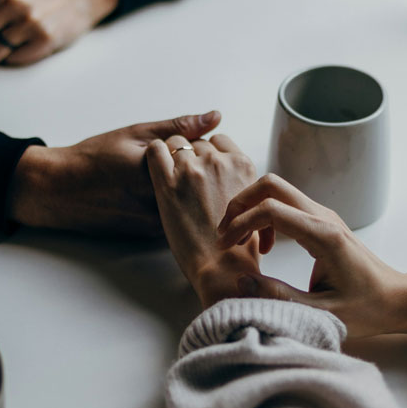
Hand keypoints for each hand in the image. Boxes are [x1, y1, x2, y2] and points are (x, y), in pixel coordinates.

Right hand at [7, 111, 220, 234]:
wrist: (60, 191)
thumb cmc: (94, 159)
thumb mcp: (136, 134)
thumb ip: (178, 127)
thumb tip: (215, 117)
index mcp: (158, 173)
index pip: (204, 160)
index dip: (200, 150)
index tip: (185, 145)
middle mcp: (160, 202)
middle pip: (202, 185)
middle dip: (199, 172)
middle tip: (176, 161)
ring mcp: (156, 222)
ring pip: (191, 204)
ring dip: (190, 191)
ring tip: (156, 179)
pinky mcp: (151, 235)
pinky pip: (178, 218)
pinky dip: (178, 206)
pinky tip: (153, 194)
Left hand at [146, 134, 259, 308]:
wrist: (222, 266)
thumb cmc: (238, 245)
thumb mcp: (252, 204)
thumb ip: (241, 182)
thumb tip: (230, 177)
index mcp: (242, 165)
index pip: (220, 140)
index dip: (209, 152)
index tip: (203, 167)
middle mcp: (219, 162)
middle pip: (197, 142)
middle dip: (190, 156)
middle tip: (186, 179)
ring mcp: (193, 169)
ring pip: (175, 142)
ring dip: (171, 156)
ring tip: (170, 178)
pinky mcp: (168, 182)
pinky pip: (155, 149)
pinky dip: (154, 155)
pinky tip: (155, 169)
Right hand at [217, 174, 406, 336]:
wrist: (397, 298)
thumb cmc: (367, 308)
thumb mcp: (321, 313)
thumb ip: (279, 297)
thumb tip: (241, 282)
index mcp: (323, 236)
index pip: (271, 209)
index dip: (240, 223)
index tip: (225, 246)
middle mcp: (323, 217)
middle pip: (271, 184)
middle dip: (241, 203)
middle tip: (226, 234)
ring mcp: (324, 215)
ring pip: (277, 190)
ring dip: (251, 208)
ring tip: (240, 241)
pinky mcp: (322, 220)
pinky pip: (286, 204)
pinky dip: (265, 216)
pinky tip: (264, 246)